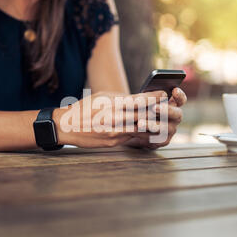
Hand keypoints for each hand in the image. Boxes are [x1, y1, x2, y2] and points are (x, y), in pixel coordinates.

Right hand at [54, 90, 168, 147]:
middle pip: (143, 116)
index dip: (154, 97)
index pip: (139, 100)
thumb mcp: (103, 97)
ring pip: (141, 129)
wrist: (67, 127)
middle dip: (157, 112)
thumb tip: (141, 99)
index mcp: (112, 104)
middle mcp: (115, 119)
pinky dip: (141, 133)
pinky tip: (148, 131)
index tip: (164, 94)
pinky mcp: (114, 142)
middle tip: (168, 107)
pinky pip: (132, 138)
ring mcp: (115, 133)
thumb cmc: (86, 108)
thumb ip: (122, 99)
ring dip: (152, 124)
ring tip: (162, 120)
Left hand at [124, 87, 186, 149]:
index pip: (181, 99)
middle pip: (177, 114)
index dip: (179, 95)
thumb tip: (148, 97)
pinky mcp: (164, 140)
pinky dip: (144, 134)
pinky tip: (135, 131)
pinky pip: (156, 138)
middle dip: (166, 110)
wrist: (133, 128)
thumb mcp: (142, 102)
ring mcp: (171, 129)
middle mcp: (175, 117)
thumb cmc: (140, 110)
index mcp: (173, 104)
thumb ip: (147, 98)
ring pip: (165, 128)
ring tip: (140, 123)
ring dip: (151, 125)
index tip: (174, 90)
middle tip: (154, 108)